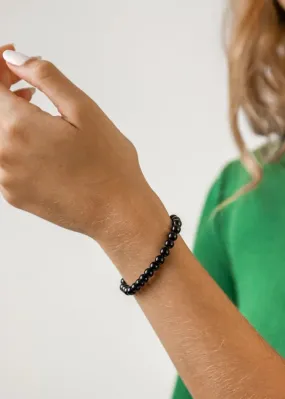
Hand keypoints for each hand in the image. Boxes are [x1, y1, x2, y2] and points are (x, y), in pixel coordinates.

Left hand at [0, 46, 146, 239]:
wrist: (117, 213)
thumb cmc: (109, 166)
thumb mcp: (84, 110)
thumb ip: (45, 78)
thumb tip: (14, 59)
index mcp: (19, 128)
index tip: (11, 58)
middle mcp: (3, 155)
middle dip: (4, 91)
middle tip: (28, 87)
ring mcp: (6, 179)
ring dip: (8, 118)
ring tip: (36, 113)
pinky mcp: (13, 195)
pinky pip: (2, 161)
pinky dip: (13, 144)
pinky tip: (40, 144)